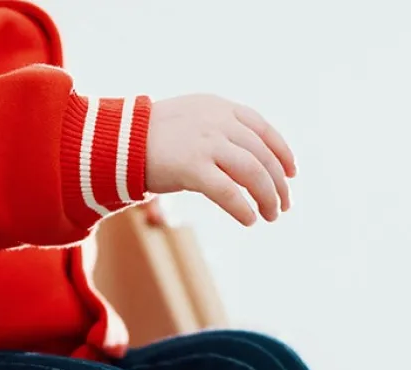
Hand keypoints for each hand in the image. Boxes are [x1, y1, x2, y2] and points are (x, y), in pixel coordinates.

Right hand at [146, 95, 295, 225]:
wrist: (118, 140)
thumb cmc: (150, 138)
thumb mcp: (190, 122)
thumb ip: (215, 131)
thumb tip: (237, 159)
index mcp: (220, 108)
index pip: (263, 129)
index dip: (282, 152)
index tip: (291, 173)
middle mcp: (219, 122)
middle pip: (262, 154)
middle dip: (278, 182)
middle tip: (284, 205)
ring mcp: (206, 144)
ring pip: (252, 172)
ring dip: (267, 197)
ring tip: (271, 216)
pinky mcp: (192, 168)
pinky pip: (228, 192)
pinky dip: (243, 207)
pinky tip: (250, 220)